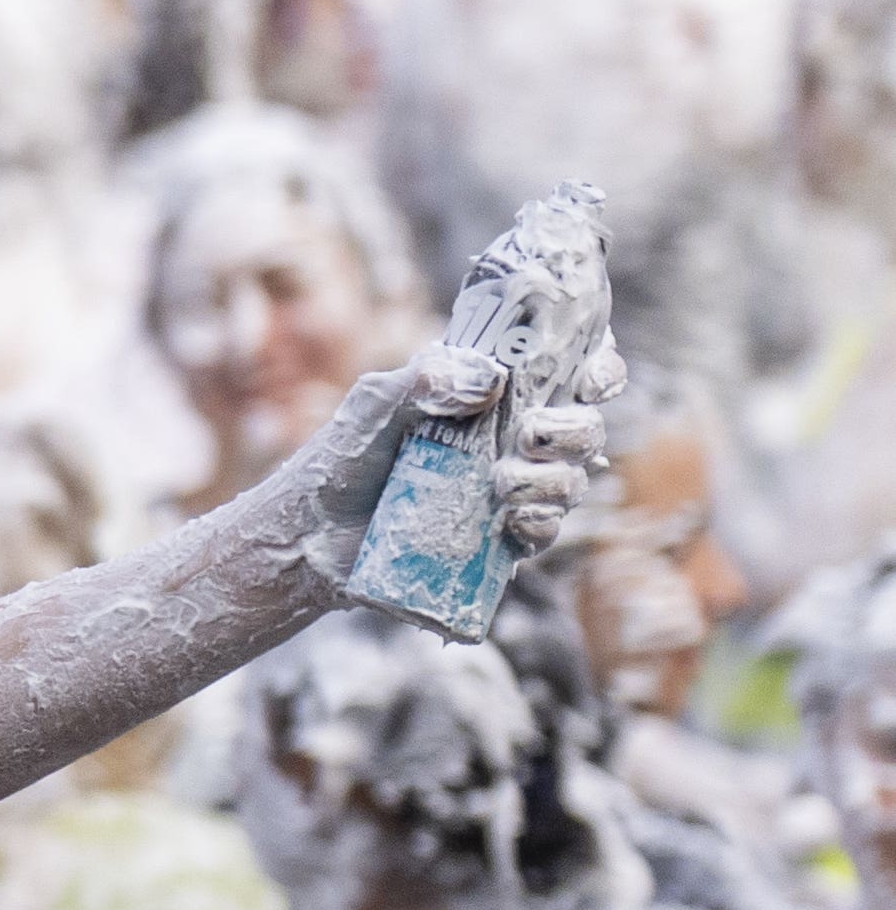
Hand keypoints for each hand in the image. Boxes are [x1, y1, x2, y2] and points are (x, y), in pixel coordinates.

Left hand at [278, 341, 622, 589]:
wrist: (310, 535)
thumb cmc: (342, 459)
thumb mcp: (374, 405)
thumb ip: (424, 379)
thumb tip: (489, 379)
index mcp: (491, 396)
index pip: (568, 371)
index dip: (598, 369)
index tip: (590, 378)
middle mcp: (511, 440)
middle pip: (585, 427)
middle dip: (574, 429)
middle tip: (530, 434)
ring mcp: (510, 491)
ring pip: (573, 480)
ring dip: (554, 480)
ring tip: (502, 482)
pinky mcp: (498, 540)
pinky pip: (545, 532)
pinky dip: (539, 524)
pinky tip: (512, 522)